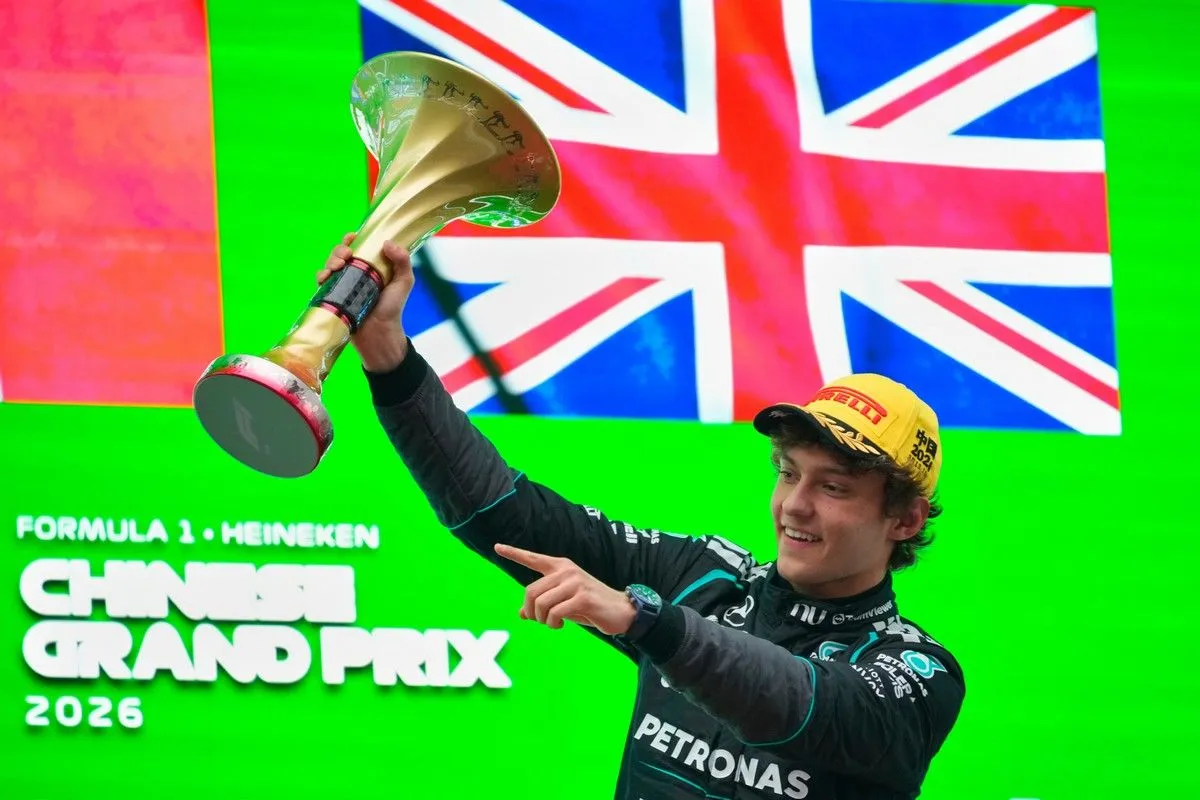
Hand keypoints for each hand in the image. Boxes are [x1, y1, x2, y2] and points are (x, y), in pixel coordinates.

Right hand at [315, 232, 414, 371]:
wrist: (378, 334)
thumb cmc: (392, 308)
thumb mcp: (404, 282)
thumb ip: (402, 261)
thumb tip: (387, 242)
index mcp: (371, 266)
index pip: (359, 246)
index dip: (353, 239)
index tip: (353, 238)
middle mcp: (356, 272)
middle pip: (341, 253)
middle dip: (339, 250)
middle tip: (346, 256)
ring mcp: (343, 284)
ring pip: (330, 264)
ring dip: (330, 261)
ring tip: (336, 267)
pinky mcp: (333, 296)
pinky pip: (322, 281)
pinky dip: (321, 275)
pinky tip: (325, 277)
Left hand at [494, 543, 635, 635]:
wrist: (621, 611)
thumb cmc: (590, 606)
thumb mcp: (564, 603)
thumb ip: (544, 604)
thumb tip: (521, 613)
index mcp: (561, 567)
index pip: (533, 559)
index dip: (514, 553)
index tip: (497, 546)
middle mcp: (566, 571)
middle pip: (530, 591)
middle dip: (531, 612)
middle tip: (540, 621)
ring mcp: (575, 583)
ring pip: (541, 604)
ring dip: (543, 620)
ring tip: (554, 624)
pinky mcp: (582, 598)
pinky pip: (555, 613)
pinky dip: (553, 624)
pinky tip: (562, 626)